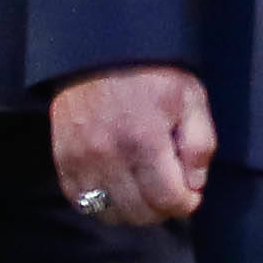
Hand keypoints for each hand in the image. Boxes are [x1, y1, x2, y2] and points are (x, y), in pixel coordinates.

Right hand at [48, 62, 214, 226]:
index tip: (190, 194)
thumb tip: (194, 186)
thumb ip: (199, 145)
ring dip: (131, 210)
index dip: (186, 203)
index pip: (168, 200)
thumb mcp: (191, 98)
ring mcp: (81, 159)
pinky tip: (115, 186)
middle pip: (139, 213)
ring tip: (142, 190)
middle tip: (168, 192)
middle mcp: (109, 155)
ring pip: (109, 213)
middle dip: (162, 209)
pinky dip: (100, 203)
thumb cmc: (153, 73)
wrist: (100, 49)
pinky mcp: (62, 158)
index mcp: (145, 140)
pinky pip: (80, 201)